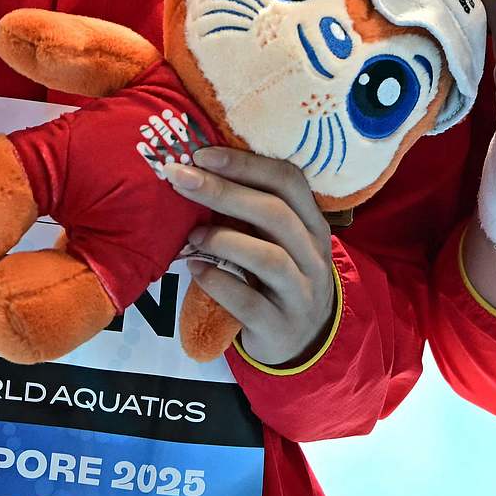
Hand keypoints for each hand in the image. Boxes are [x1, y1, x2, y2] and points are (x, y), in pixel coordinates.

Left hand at [164, 147, 337, 367]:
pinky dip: (219, 283)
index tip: (202, 154)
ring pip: (269, 258)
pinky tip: (197, 270)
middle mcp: (314, 255)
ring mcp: (302, 293)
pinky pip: (250, 302)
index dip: (246, 164)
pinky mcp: (280, 327)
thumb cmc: (280, 279)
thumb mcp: (280, 242)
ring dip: (224, 240)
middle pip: (275, 214)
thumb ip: (255, 213)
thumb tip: (199, 174)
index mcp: (313, 224)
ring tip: (192, 235)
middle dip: (224, 192)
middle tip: (182, 179)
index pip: (288, 181)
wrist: (303, 341)